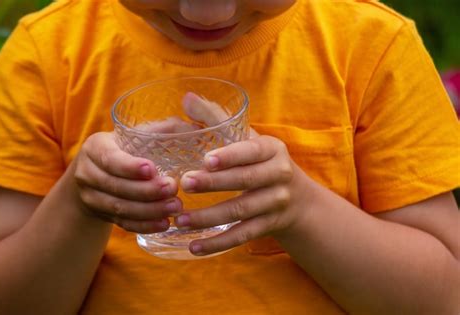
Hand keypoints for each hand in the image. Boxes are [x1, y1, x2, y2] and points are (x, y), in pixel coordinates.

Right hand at [73, 132, 182, 232]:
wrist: (95, 174)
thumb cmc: (125, 147)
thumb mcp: (135, 134)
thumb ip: (161, 129)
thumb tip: (196, 126)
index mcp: (95, 147)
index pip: (110, 159)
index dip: (130, 167)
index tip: (152, 169)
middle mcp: (88, 173)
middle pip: (117, 186)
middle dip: (147, 191)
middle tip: (173, 188)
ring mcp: (93, 198)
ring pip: (120, 208)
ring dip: (150, 210)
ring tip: (175, 207)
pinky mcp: (103, 215)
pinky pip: (123, 223)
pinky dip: (145, 225)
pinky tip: (164, 224)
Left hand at [175, 93, 306, 255]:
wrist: (298, 198)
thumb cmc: (261, 161)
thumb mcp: (247, 137)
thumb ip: (217, 117)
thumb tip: (186, 97)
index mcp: (272, 149)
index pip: (252, 151)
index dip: (230, 156)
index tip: (205, 160)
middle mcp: (279, 174)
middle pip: (246, 181)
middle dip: (215, 184)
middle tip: (184, 184)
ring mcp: (276, 203)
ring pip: (242, 211)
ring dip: (210, 217)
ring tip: (180, 220)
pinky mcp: (270, 225)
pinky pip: (243, 235)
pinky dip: (218, 243)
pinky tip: (194, 246)